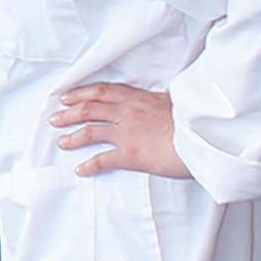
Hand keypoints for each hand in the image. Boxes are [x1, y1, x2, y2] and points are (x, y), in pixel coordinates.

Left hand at [51, 83, 191, 178]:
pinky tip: (80, 169)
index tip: (66, 96)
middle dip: (69, 114)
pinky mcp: (131, 154)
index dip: (81, 93)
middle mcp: (127, 112)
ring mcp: (127, 133)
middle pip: (90, 109)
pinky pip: (103, 159)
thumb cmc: (195, 121)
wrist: (205, 136)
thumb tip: (159, 101)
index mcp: (138, 98)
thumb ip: (159, 102)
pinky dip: (89, 165)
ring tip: (61, 142)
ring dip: (73, 136)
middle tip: (55, 118)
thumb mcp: (175, 103)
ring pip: (91, 132)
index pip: (101, 91)